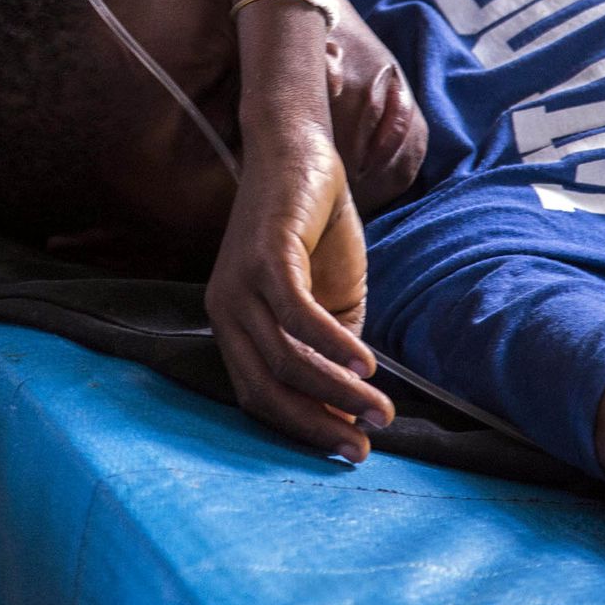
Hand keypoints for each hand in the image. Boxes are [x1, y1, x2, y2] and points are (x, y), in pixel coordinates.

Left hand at [204, 128, 391, 459]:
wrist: (302, 153)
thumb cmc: (314, 231)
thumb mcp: (328, 302)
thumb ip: (331, 349)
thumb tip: (349, 406)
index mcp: (233, 326)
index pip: (259, 396)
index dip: (303, 429)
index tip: (349, 451)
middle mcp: (225, 310)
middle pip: (266, 389)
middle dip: (318, 426)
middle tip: (364, 449)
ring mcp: (240, 284)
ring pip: (285, 360)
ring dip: (336, 392)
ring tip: (378, 409)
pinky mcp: (266, 256)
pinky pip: (296, 317)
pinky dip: (333, 348)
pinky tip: (364, 365)